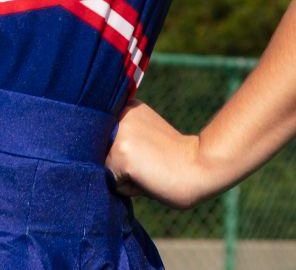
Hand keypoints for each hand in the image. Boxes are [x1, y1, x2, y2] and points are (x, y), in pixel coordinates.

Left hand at [106, 102, 231, 209]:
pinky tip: (150, 178)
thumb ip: (124, 137)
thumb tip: (94, 156)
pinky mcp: (120, 156)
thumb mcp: (146, 135)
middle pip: (101, 157)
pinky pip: (114, 185)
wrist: (201, 166)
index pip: (102, 142)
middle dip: (121, 167)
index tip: (148, 152)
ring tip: (150, 170)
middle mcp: (120, 115)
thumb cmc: (174, 158)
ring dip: (125, 179)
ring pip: (106, 171)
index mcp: (127, 106)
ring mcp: (119, 134)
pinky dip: (131, 189)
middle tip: (152, 162)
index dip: (123, 155)